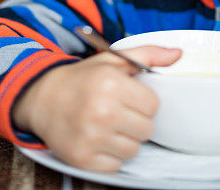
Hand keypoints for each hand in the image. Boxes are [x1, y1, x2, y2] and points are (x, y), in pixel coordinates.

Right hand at [11, 46, 180, 171]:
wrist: (41, 98)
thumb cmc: (81, 79)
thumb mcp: (111, 60)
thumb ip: (147, 55)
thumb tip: (178, 54)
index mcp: (110, 84)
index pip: (154, 106)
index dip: (143, 102)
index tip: (129, 98)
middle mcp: (101, 111)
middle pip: (146, 130)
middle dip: (136, 121)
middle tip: (118, 112)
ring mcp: (91, 137)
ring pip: (133, 150)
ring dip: (124, 140)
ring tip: (107, 126)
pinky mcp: (82, 158)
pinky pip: (116, 165)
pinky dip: (110, 156)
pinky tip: (98, 140)